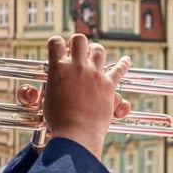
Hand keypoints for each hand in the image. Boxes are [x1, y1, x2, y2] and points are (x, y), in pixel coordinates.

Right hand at [40, 34, 130, 154]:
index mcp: (58, 68)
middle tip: (77, 51)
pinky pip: (120, 69)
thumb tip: (45, 83)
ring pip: (99, 50)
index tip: (59, 48)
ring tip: (95, 54)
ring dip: (96, 51)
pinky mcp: (109, 84)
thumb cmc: (59, 120)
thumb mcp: (46, 99)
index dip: (57, 43)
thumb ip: (49, 85)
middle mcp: (77, 66)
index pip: (55, 42)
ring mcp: (94, 74)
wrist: (76, 133)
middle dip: (78, 43)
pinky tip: (126, 60)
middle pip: (80, 39)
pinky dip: (124, 63)